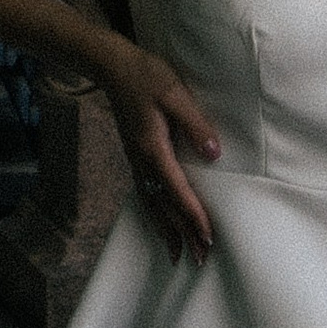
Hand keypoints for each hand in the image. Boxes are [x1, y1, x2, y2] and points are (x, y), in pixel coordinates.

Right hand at [104, 42, 222, 255]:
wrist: (112, 67)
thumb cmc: (146, 76)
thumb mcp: (175, 94)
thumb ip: (195, 124)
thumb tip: (214, 154)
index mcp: (153, 149)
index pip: (178, 191)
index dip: (194, 216)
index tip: (208, 238)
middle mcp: (143, 162)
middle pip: (164, 207)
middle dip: (182, 234)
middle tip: (199, 260)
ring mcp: (136, 162)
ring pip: (152, 205)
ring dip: (166, 232)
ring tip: (177, 256)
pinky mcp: (134, 157)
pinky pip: (144, 195)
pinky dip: (153, 216)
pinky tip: (159, 225)